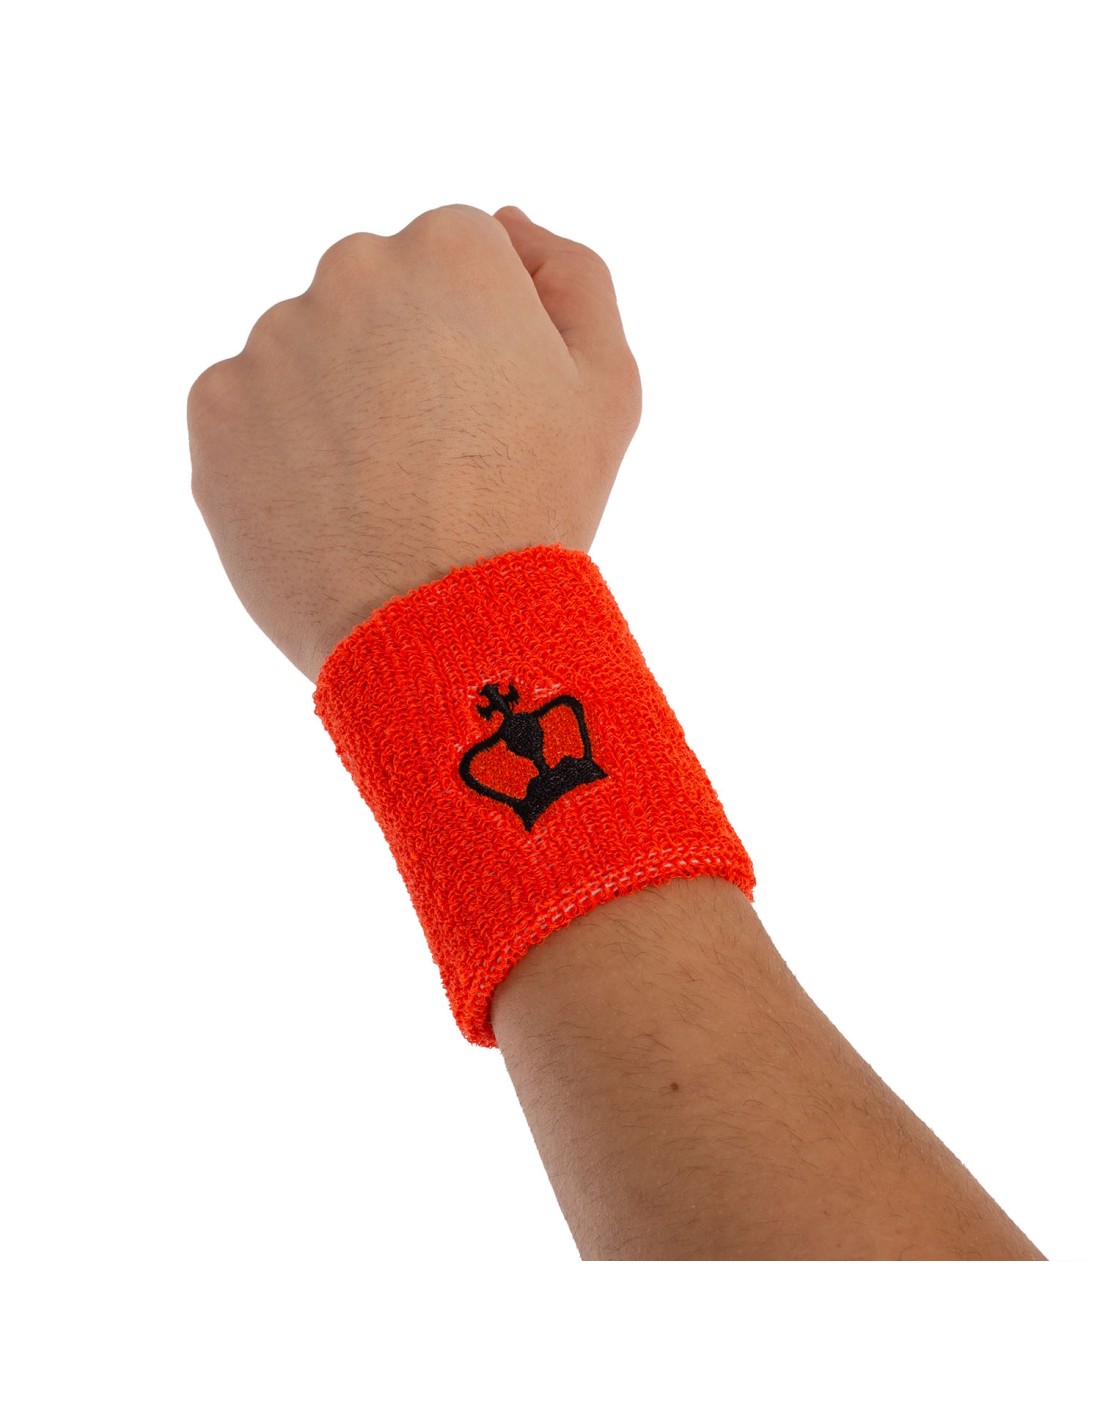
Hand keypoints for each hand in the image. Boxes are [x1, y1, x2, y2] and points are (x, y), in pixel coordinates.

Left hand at [187, 203, 642, 681]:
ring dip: (336, 403)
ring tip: (378, 494)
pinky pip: (250, 412)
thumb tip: (509, 222)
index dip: (478, 340)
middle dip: (398, 357)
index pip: (455, 261)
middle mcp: (350, 270)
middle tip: (434, 458)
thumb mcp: (607, 388)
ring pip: (307, 355)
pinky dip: (281, 451)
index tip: (487, 411)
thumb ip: (572, 277)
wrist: (445, 634)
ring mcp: (271, 339)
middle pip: (373, 297)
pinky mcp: (214, 408)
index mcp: (450, 249)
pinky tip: (327, 509)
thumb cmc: (538, 511)